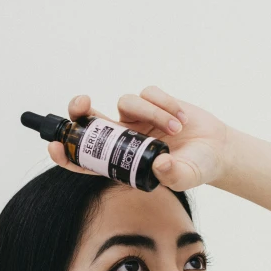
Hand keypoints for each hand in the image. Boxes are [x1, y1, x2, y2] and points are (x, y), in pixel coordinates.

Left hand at [47, 85, 232, 191]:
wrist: (216, 150)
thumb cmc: (195, 168)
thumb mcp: (186, 177)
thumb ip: (173, 175)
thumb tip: (159, 163)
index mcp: (120, 162)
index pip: (86, 160)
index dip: (66, 154)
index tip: (55, 148)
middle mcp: (123, 139)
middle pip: (90, 120)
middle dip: (80, 109)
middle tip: (83, 102)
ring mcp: (137, 119)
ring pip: (126, 103)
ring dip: (151, 113)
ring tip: (176, 130)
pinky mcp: (153, 102)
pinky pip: (148, 93)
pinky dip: (165, 104)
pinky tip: (181, 119)